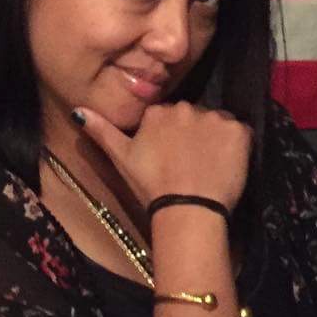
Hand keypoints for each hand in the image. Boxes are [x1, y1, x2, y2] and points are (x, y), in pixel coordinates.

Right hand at [76, 101, 251, 213]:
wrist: (187, 208)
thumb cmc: (151, 185)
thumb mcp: (121, 158)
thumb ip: (101, 131)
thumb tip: (77, 110)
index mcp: (158, 112)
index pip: (167, 117)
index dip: (170, 138)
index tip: (171, 158)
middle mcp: (185, 107)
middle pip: (193, 117)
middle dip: (192, 135)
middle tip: (190, 163)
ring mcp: (214, 117)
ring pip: (216, 123)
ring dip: (214, 139)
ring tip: (209, 166)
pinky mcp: (238, 130)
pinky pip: (239, 132)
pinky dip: (235, 146)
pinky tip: (226, 165)